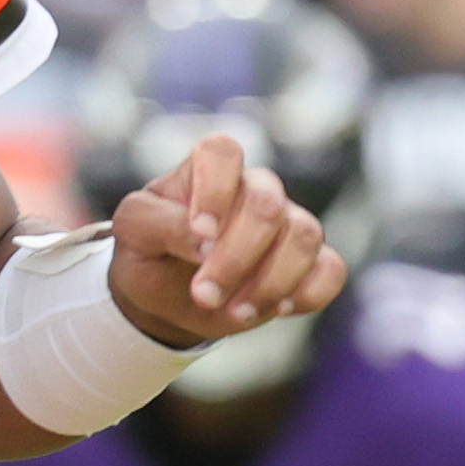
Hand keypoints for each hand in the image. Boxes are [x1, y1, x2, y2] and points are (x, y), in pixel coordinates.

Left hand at [107, 133, 347, 349]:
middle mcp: (255, 188)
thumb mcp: (133, 234)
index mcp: (207, 171)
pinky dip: (307, 293)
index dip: (215, 192)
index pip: (222, 153)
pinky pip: (331, 269)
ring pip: (304, 235)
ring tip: (233, 312)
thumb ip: (161, 224)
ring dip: (269, 282)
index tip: (200, 237)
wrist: (167, 298)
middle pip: (267, 205)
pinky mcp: (310, 261)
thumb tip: (205, 241)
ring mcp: (288, 221)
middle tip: (203, 295)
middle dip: (235, 259)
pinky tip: (276, 310)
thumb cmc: (150, 252)